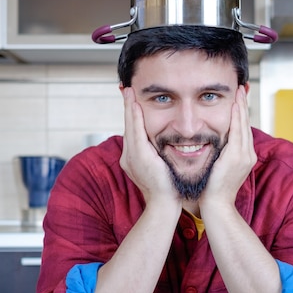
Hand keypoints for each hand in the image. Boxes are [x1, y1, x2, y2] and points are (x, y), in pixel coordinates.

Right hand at [119, 87, 181, 206]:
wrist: (164, 204)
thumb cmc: (167, 189)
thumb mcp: (162, 168)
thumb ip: (160, 156)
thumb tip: (167, 146)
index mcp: (135, 158)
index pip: (133, 132)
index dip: (131, 115)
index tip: (132, 100)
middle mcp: (129, 156)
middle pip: (128, 126)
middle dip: (127, 107)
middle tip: (125, 89)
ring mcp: (131, 156)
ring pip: (129, 126)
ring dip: (129, 107)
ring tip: (128, 91)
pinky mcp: (138, 156)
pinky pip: (135, 132)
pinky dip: (134, 117)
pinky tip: (135, 105)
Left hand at [199, 86, 256, 208]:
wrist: (216, 205)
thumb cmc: (213, 189)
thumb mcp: (219, 168)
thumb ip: (220, 155)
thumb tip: (213, 144)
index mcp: (244, 157)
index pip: (243, 130)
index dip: (242, 114)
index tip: (239, 100)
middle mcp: (248, 154)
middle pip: (246, 125)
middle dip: (244, 106)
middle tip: (242, 89)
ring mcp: (244, 156)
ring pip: (243, 126)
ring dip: (241, 108)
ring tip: (239, 92)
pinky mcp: (237, 157)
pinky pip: (238, 133)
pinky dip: (237, 118)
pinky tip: (235, 106)